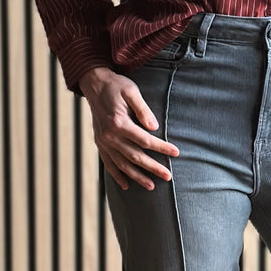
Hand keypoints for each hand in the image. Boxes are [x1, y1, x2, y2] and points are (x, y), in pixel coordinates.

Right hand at [78, 65, 179, 191]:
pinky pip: (108, 163)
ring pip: (122, 164)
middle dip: (153, 168)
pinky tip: (126, 185)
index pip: (145, 140)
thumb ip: (143, 110)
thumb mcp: (132, 92)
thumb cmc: (117, 86)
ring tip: (151, 186)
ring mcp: (103, 141)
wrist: (94, 84)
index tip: (176, 153)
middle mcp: (109, 136)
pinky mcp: (99, 143)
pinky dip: (116, 175)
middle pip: (135, 156)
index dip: (162, 148)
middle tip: (168, 177)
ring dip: (137, 176)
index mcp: (119, 123)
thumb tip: (155, 127)